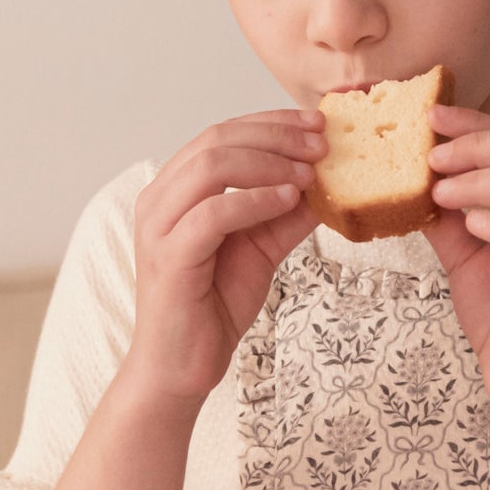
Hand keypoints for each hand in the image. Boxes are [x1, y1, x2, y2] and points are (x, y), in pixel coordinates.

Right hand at [123, 109, 322, 407]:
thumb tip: (329, 181)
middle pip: (217, 140)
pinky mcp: (169, 256)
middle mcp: (160, 198)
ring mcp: (159, 226)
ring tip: (309, 173)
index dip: (271, 123)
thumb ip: (286, 213)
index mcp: (176, 189)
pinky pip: (213, 212)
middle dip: (276, 136)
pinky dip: (255, 200)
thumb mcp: (262, 247)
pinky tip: (288, 200)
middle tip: (321, 144)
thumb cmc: (213, 305)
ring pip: (212, 167)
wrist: (183, 365)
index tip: (316, 124)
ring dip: (269, 163)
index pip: (222, 133)